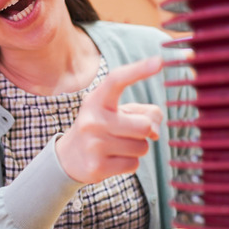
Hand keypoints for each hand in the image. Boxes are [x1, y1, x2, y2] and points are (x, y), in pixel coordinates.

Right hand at [55, 56, 163, 183]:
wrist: (68, 158)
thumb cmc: (102, 128)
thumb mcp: (118, 111)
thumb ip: (145, 113)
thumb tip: (156, 131)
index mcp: (97, 100)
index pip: (117, 80)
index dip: (139, 70)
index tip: (159, 61)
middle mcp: (93, 120)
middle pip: (144, 126)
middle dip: (145, 131)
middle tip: (128, 132)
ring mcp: (94, 145)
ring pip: (142, 147)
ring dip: (136, 147)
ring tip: (117, 145)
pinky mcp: (97, 167)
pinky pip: (134, 164)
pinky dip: (130, 162)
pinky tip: (113, 159)